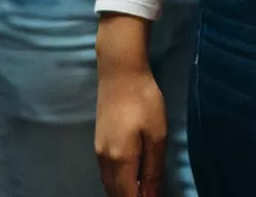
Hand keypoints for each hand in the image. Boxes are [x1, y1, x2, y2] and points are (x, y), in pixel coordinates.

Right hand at [95, 64, 167, 196]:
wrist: (120, 71)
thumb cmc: (143, 100)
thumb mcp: (157, 135)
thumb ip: (152, 170)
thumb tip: (150, 196)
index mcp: (120, 160)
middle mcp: (104, 160)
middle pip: (115, 194)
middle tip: (151, 195)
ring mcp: (98, 151)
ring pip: (109, 184)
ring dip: (124, 193)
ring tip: (143, 190)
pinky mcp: (98, 142)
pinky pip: (106, 173)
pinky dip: (118, 182)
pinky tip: (130, 178)